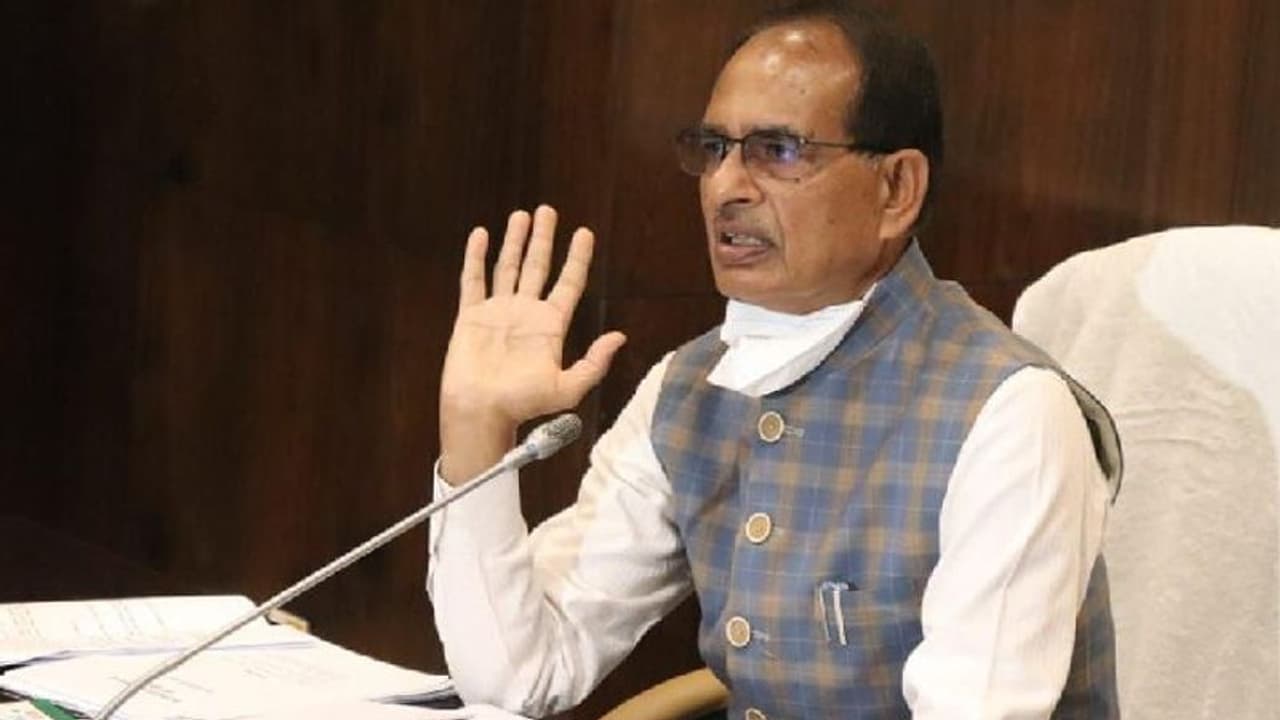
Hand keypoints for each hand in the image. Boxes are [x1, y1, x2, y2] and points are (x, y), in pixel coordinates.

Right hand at [438, 206, 625, 482]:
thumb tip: (620, 336)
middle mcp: (526, 313)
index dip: (577, 258)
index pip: (569, 283)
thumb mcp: (568, 388)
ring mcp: (497, 311)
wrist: (481, 412)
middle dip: (544, 238)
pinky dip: (475, 257)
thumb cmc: (524, 404)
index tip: (584, 232)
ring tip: (521, 215)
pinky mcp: (471, 316)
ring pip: (508, 267)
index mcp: (550, 325)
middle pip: (538, 266)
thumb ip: (594, 363)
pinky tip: (481, 234)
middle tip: (548, 210)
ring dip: (514, 241)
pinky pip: (473, 280)